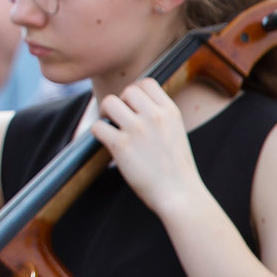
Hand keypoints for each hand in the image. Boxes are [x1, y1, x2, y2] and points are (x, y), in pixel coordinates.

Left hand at [88, 82, 209, 218]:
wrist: (179, 194)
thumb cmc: (176, 168)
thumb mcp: (176, 132)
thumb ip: (159, 116)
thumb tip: (134, 104)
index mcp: (170, 112)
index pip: (147, 83)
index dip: (135, 92)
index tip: (133, 106)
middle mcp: (154, 116)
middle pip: (127, 91)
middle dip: (120, 102)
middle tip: (119, 119)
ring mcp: (137, 130)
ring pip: (108, 102)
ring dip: (105, 114)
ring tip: (111, 127)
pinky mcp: (121, 146)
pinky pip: (97, 126)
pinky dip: (98, 133)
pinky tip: (107, 142)